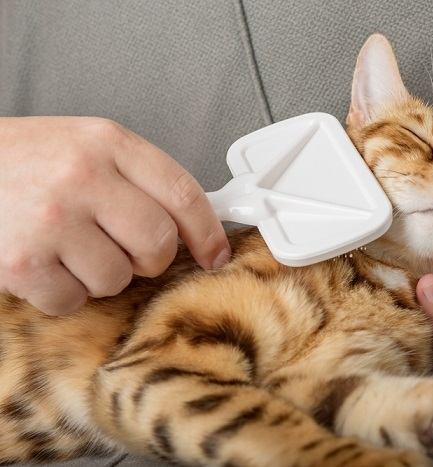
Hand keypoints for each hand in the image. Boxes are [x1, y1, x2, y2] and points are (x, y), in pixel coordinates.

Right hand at [0, 117, 229, 314]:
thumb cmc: (24, 161)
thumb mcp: (87, 148)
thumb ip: (139, 180)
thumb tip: (196, 225)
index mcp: (108, 143)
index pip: (183, 193)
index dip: (208, 232)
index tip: (216, 254)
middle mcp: (83, 176)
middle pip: (158, 244)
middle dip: (150, 259)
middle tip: (125, 250)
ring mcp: (51, 218)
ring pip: (118, 278)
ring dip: (100, 275)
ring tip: (69, 248)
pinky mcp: (22, 261)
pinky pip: (74, 300)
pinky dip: (63, 293)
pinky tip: (44, 264)